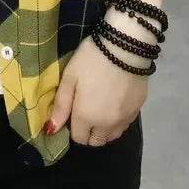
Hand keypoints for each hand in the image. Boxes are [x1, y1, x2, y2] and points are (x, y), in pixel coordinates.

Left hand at [45, 30, 148, 146]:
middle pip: (96, 142)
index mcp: (86, 117)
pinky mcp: (138, 111)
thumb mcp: (69, 77)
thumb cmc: (90, 59)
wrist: (125, 47)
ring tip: (100, 106)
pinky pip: (125, 125)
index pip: (78, 139)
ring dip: (104, 129)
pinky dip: (118, 120)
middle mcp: (107, 125)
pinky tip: (115, 101)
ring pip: (112, 136)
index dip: (73, 128)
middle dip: (89, 132)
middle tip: (86, 109)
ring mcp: (125, 119)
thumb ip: (60, 106)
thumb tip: (51, 130)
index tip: (73, 111)